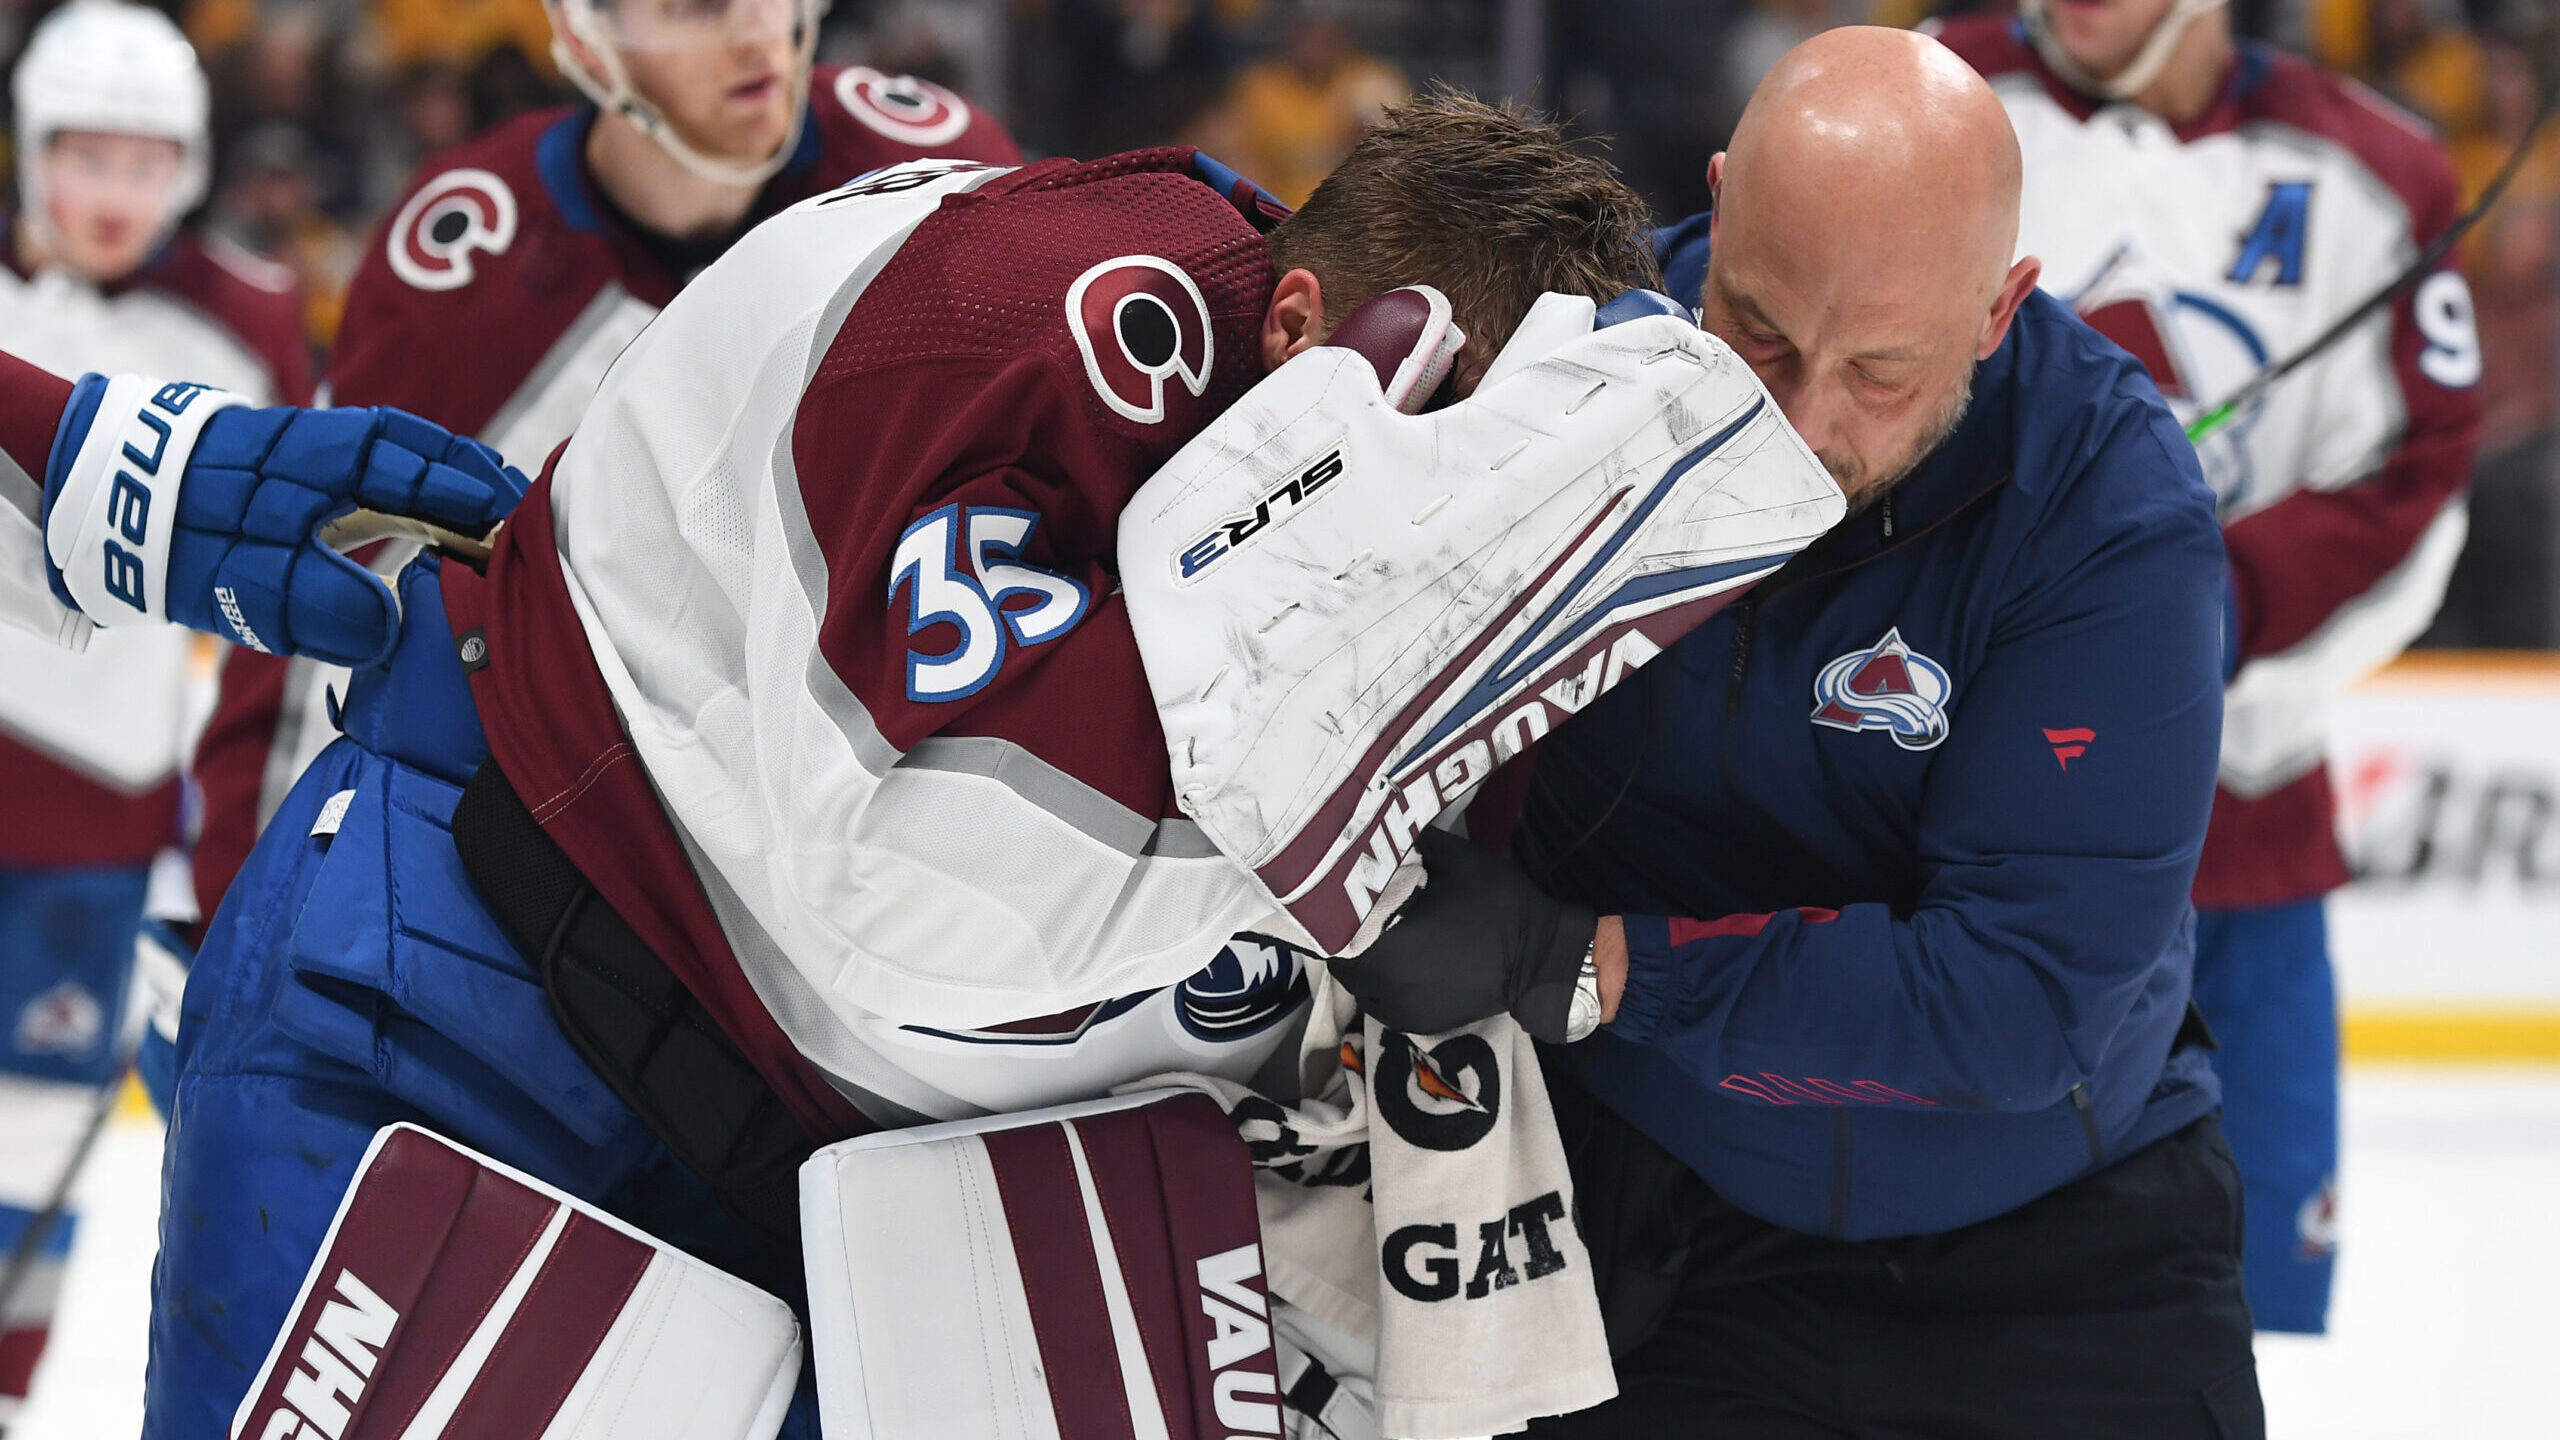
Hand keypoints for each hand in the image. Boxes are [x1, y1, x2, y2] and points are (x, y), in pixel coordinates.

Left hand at [43, 374, 527, 666]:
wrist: (90, 505)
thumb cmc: (164, 537)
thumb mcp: (236, 582)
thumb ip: (313, 602)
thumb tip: (390, 629)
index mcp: (301, 457)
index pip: (398, 455)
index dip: (456, 481)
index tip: (506, 511)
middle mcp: (310, 449)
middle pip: (408, 450)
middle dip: (467, 476)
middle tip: (523, 510)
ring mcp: (302, 463)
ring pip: (390, 461)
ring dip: (444, 483)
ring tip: (493, 513)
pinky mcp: (293, 485)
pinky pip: (366, 479)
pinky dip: (410, 493)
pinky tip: (432, 522)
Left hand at [1331, 827, 1596, 1042]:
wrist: (1540, 960)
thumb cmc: (1497, 908)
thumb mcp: (1458, 860)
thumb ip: (1417, 843)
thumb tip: (1391, 831)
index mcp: (1385, 943)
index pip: (1333, 931)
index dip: (1332, 913)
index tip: (1343, 896)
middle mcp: (1383, 984)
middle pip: (1341, 962)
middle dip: (1347, 940)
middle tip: (1363, 916)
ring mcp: (1399, 1010)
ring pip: (1359, 987)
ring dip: (1362, 966)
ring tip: (1380, 942)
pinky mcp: (1417, 1023)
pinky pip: (1381, 1005)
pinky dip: (1382, 988)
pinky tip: (1400, 966)